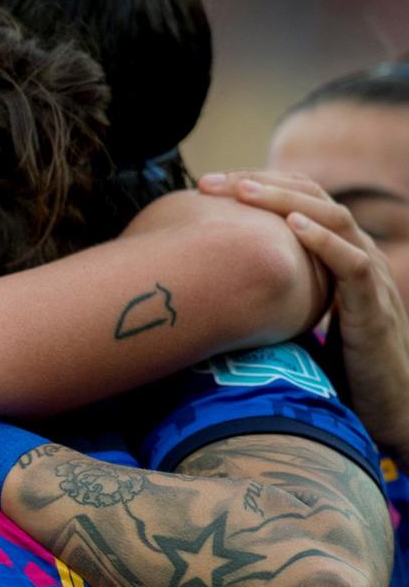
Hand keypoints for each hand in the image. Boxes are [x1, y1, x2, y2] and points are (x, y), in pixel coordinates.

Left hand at [201, 170, 408, 451]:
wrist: (381, 405)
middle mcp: (355, 253)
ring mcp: (368, 277)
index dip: (256, 184)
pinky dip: (324, 241)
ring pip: (334, 219)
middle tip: (210, 182)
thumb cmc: (332, 363)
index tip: (206, 184)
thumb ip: (267, 290)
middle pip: (312, 197)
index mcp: (333, 251)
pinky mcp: (374, 307)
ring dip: (287, 200)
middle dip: (260, 183)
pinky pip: (352, 263)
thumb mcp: (292, 314)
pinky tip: (294, 225)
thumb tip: (205, 281)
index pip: (298, 198)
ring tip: (245, 191)